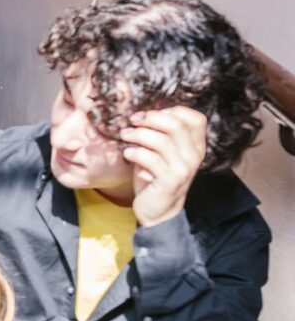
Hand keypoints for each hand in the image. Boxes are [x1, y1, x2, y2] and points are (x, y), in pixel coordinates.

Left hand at [120, 106, 206, 226]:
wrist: (158, 209)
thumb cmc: (155, 175)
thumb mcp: (159, 151)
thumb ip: (158, 133)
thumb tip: (140, 112)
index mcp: (195, 145)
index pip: (195, 118)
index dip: (172, 111)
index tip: (150, 114)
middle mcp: (194, 156)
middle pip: (176, 125)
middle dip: (150, 118)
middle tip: (132, 120)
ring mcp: (184, 169)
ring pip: (162, 141)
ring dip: (138, 135)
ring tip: (124, 135)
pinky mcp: (170, 181)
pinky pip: (150, 159)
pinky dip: (135, 153)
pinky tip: (127, 153)